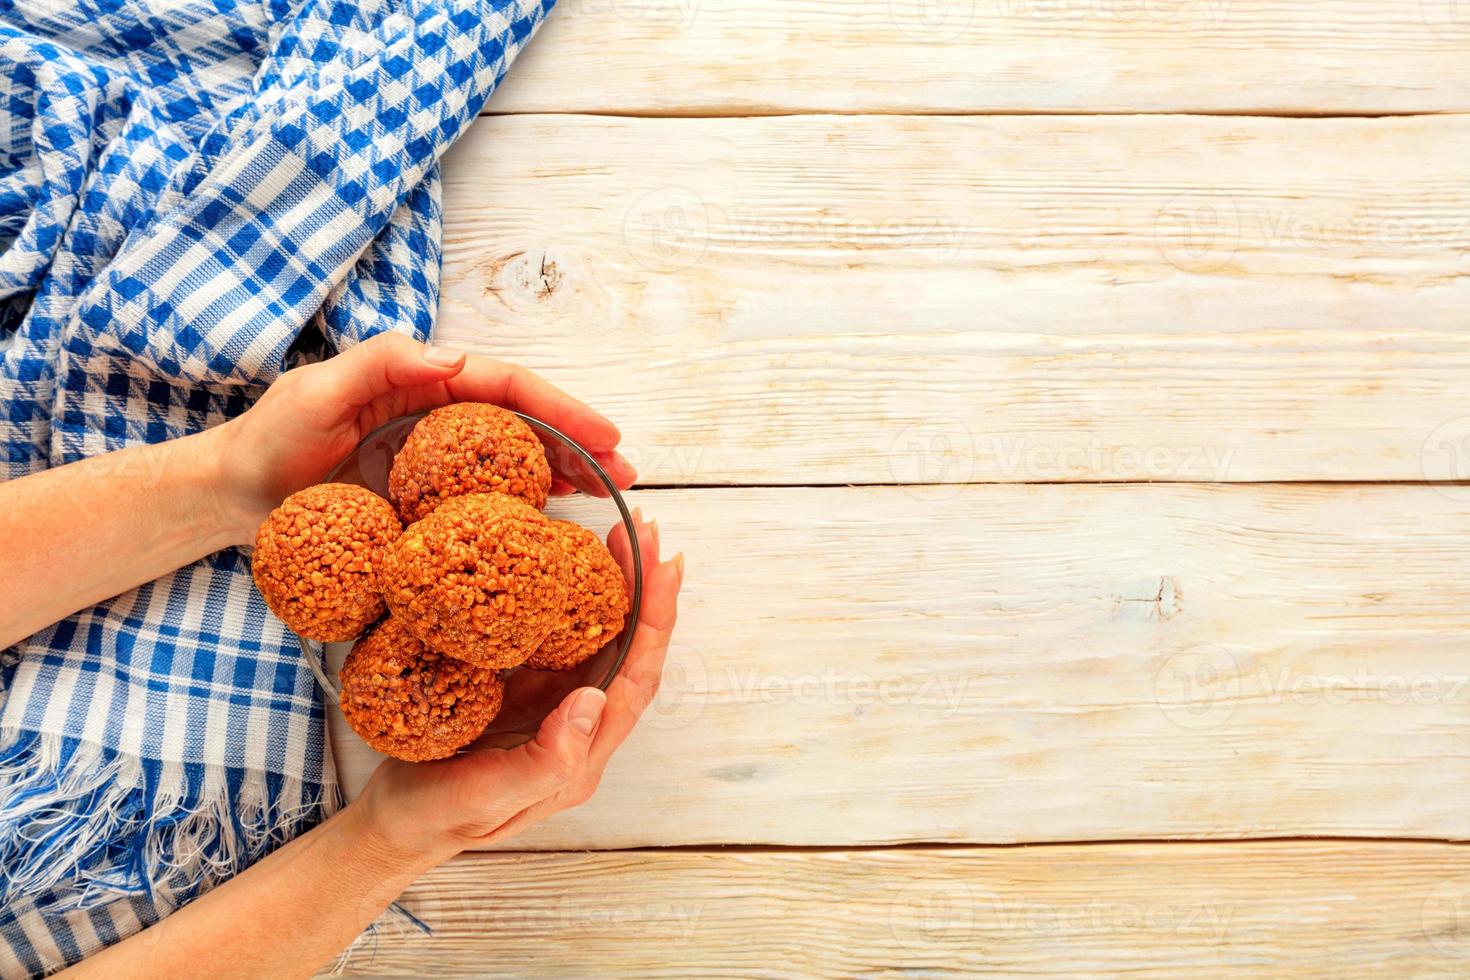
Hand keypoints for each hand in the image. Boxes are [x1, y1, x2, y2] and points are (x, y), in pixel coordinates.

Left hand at [207, 332, 637, 542]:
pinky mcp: (427, 499)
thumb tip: (456, 357)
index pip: (504, 386)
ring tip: (610, 495)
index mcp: (422, 381)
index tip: (602, 432)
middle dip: (578, 441)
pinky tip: (561, 519)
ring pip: (516, 457)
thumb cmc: (268, 440)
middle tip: (625, 473)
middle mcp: (438, 415)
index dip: (558, 407)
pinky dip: (529, 502)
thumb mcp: (316, 389)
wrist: (231, 496)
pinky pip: (488, 495)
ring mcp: (436, 459)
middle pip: (524, 421)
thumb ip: (381, 364)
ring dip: (565, 472)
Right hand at [353, 511, 681, 860]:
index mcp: (581, 756)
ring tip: (614, 538)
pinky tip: (560, 571)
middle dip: (643, 592)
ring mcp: (550, 710)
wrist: (392, 829)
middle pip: (626, 651)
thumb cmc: (437, 819)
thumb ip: (546, 757)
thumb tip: (593, 700)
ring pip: (595, 641)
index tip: (663, 566)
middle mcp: (577, 729)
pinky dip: (565, 603)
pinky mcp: (521, 695)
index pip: (635, 679)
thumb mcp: (489, 797)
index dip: (655, 622)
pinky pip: (555, 642)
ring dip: (610, 591)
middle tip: (644, 530)